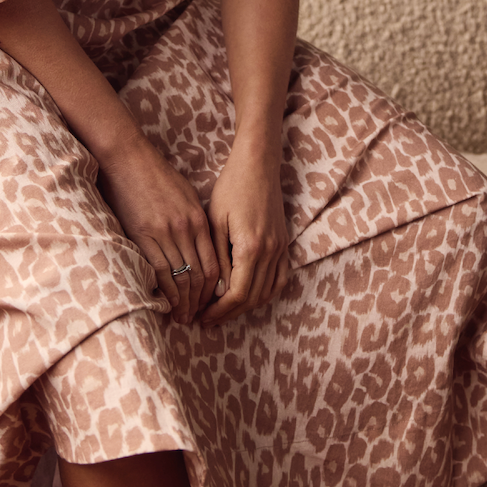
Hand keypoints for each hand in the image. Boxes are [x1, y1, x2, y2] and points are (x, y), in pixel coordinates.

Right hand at [98, 136, 218, 324]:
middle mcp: (186, 228)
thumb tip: (200, 249)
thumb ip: (194, 223)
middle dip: (200, 301)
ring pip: (181, 277)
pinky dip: (166, 292)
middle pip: (200, 275)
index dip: (214, 289)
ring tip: (182, 318)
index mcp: (198, 219)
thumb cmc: (155, 176)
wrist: (128, 158)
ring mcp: (165, 232)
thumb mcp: (185, 196)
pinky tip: (166, 304)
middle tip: (198, 318)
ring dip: (184, 302)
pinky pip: (160, 271)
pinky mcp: (143, 235)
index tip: (211, 304)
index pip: (213, 264)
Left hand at [200, 147, 290, 327]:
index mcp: (250, 248)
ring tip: (224, 312)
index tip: (202, 318)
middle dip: (229, 314)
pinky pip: (279, 279)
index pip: (236, 294)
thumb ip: (218, 259)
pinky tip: (249, 297)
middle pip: (251, 298)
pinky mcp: (284, 244)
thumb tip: (217, 292)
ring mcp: (280, 249)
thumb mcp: (215, 222)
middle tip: (207, 320)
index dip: (218, 311)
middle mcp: (270, 252)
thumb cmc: (231, 188)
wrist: (258, 165)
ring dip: (246, 307)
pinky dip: (265, 294)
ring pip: (266, 292)